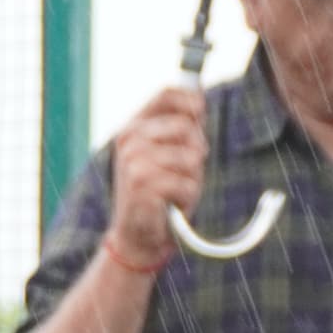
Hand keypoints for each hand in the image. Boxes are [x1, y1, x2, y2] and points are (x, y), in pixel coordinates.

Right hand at [104, 86, 208, 270]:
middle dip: (196, 151)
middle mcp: (130, 141)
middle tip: (186, 172)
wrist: (136, 238)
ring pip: (190, 157)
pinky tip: (173, 206)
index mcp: (133, 128)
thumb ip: (179, 130)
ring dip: (193, 179)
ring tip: (177, 192)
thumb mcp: (167, 156)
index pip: (165, 94)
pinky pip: (187, 184)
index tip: (202, 111)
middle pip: (185, 126)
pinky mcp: (143, 184)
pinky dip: (188, 199)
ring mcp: (134, 162)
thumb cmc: (158, 195)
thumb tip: (200, 101)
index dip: (191, 98)